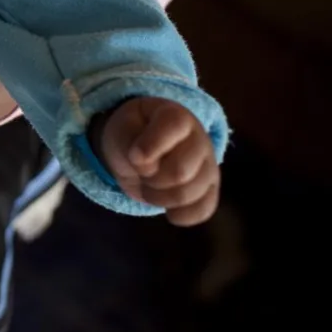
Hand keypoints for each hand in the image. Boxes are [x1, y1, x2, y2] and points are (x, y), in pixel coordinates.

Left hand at [96, 97, 219, 226]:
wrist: (140, 147)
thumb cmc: (131, 133)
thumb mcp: (121, 130)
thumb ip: (130, 143)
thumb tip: (148, 167)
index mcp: (176, 116)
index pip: (174, 126)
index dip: (152, 145)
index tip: (134, 157)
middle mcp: (200, 139)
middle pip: (180, 172)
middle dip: (151, 179)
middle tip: (140, 173)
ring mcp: (209, 165)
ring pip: (189, 194)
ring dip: (159, 198)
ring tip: (149, 186)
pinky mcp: (211, 189)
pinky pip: (203, 210)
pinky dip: (180, 215)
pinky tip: (168, 209)